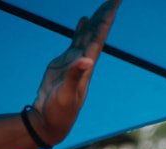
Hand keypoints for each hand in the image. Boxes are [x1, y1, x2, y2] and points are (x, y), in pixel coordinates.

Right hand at [31, 0, 120, 144]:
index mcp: (87, 67)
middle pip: (96, 33)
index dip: (106, 20)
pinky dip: (81, 30)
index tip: (115, 4)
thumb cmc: (60, 112)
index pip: (99, 38)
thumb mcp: (67, 95)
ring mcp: (74, 61)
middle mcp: (84, 62)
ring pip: (87, 35)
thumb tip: (87, 60)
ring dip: (95, 20)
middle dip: (105, 15)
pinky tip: (84, 20)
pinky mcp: (64, 62)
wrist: (50, 120)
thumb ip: (74, 76)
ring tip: (104, 4)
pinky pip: (76, 41)